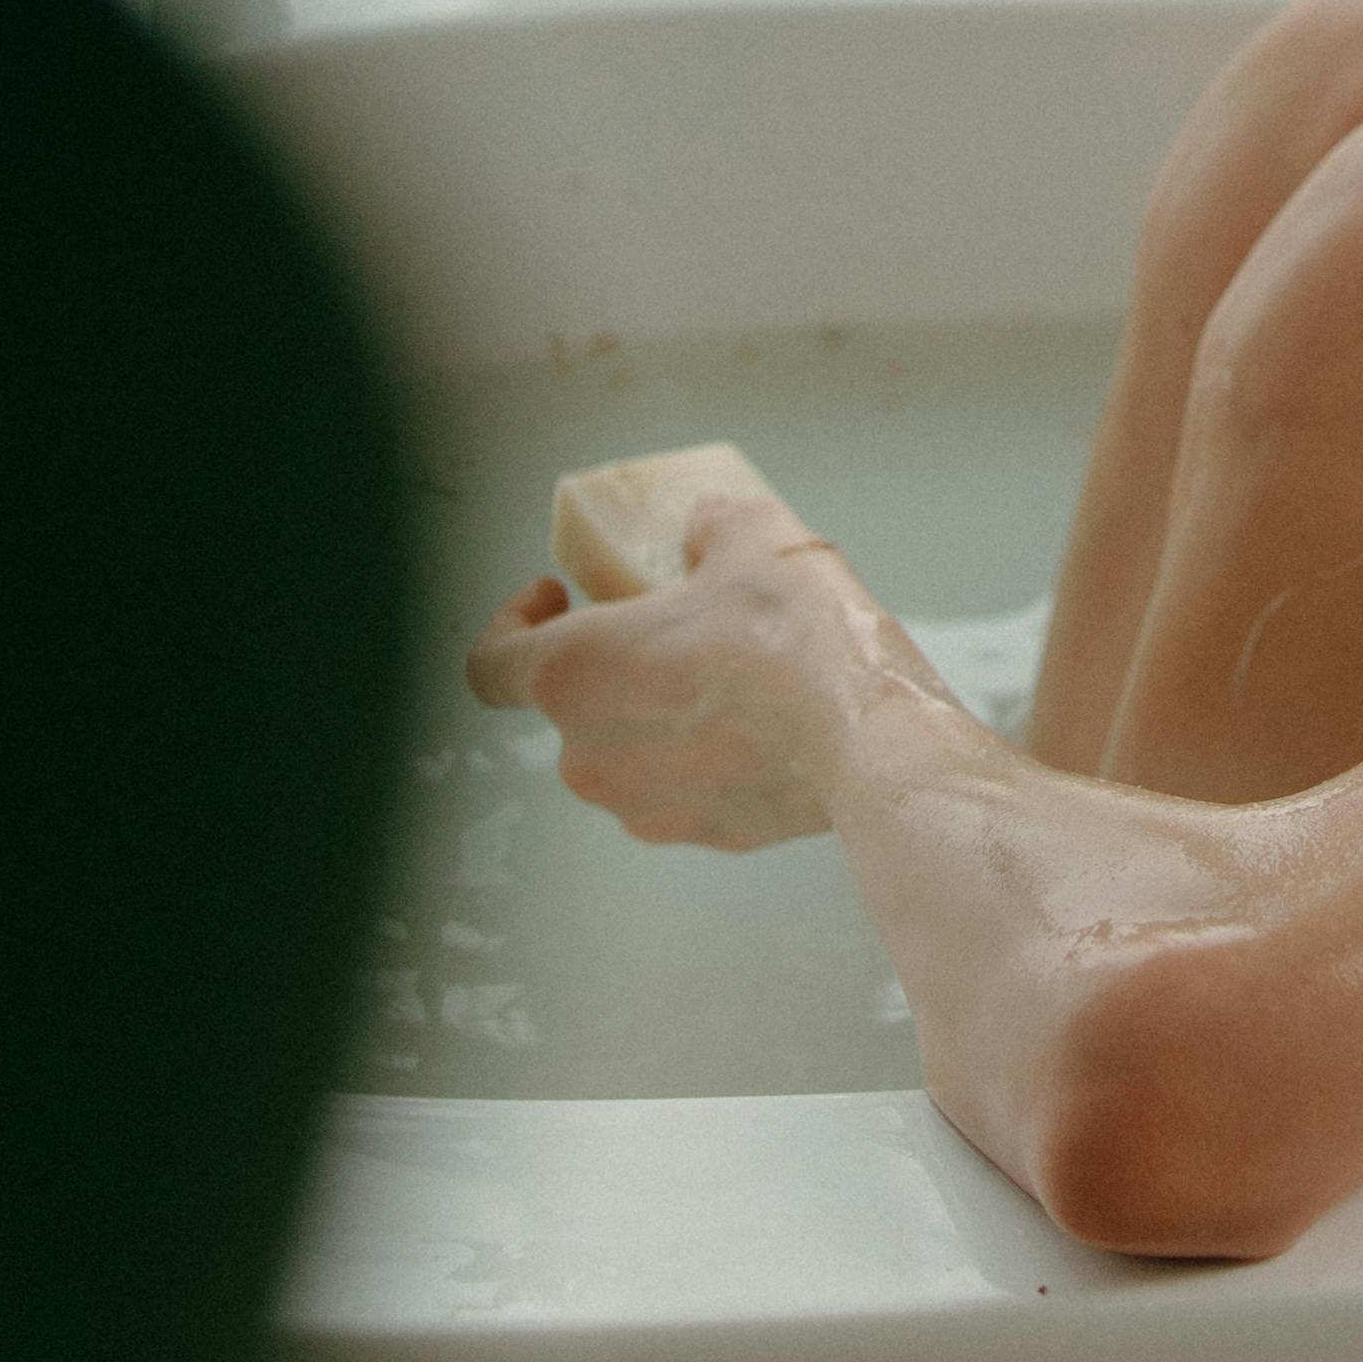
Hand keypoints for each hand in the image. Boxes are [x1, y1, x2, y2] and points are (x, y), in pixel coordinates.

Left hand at [466, 482, 888, 854]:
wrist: (873, 742)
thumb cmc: (797, 637)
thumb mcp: (754, 535)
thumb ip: (710, 526)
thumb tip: (703, 530)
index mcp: (574, 672)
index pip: (490, 666)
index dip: (511, 624)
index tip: (557, 596)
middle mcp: (588, 751)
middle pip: (569, 703)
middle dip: (609, 663)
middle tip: (670, 624)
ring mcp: (640, 804)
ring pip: (622, 750)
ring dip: (653, 711)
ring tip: (723, 672)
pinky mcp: (697, 835)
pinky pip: (677, 787)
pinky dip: (700, 756)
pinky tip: (760, 722)